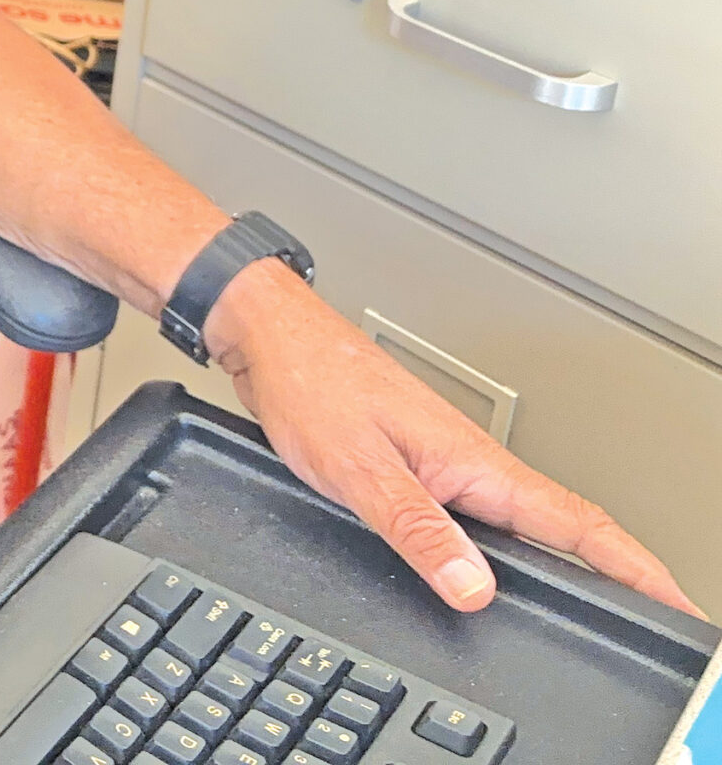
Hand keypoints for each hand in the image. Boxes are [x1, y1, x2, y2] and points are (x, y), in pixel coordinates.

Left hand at [204, 261, 702, 619]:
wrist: (270, 335)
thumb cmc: (309, 382)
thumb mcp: (358, 469)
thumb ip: (417, 530)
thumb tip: (473, 589)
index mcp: (473, 461)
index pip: (577, 524)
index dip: (635, 568)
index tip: (678, 605)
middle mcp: (470, 460)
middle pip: (567, 525)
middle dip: (621, 570)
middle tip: (661, 614)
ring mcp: (447, 460)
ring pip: (528, 517)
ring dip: (575, 555)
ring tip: (611, 595)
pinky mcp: (420, 462)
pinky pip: (487, 510)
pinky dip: (519, 540)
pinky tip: (511, 558)